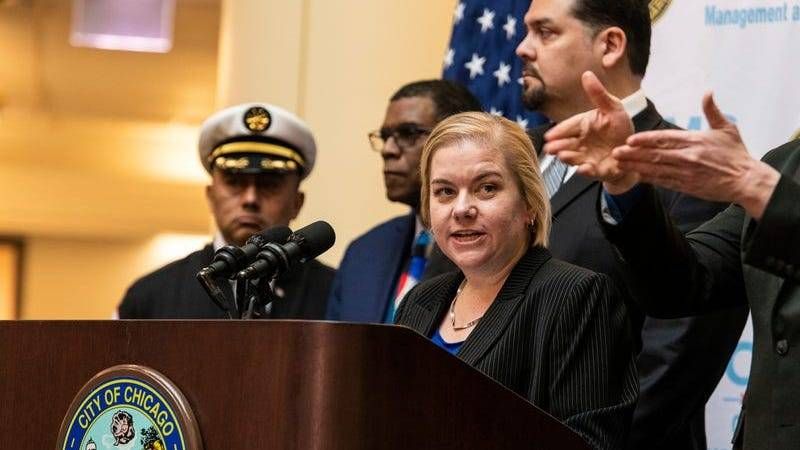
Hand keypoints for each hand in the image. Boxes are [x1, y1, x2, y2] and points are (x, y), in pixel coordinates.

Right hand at [543, 71, 637, 193]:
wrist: (633, 151)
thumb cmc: (620, 128)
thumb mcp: (613, 108)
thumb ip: (598, 94)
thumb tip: (586, 74)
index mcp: (583, 126)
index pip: (568, 127)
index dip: (558, 132)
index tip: (549, 136)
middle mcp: (582, 142)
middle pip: (567, 144)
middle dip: (558, 147)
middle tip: (549, 148)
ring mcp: (588, 157)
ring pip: (574, 158)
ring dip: (568, 158)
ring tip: (563, 156)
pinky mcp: (597, 170)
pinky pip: (590, 171)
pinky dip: (586, 171)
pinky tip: (583, 168)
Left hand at [614, 93, 779, 218]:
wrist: (745, 180)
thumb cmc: (736, 153)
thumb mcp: (727, 128)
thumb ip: (712, 111)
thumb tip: (707, 91)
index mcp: (695, 141)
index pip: (665, 139)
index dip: (646, 140)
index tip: (630, 139)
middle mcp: (687, 157)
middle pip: (655, 155)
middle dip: (633, 154)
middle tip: (615, 152)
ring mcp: (685, 173)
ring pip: (655, 169)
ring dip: (635, 166)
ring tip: (618, 164)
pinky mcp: (686, 186)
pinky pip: (663, 182)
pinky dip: (648, 179)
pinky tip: (634, 176)